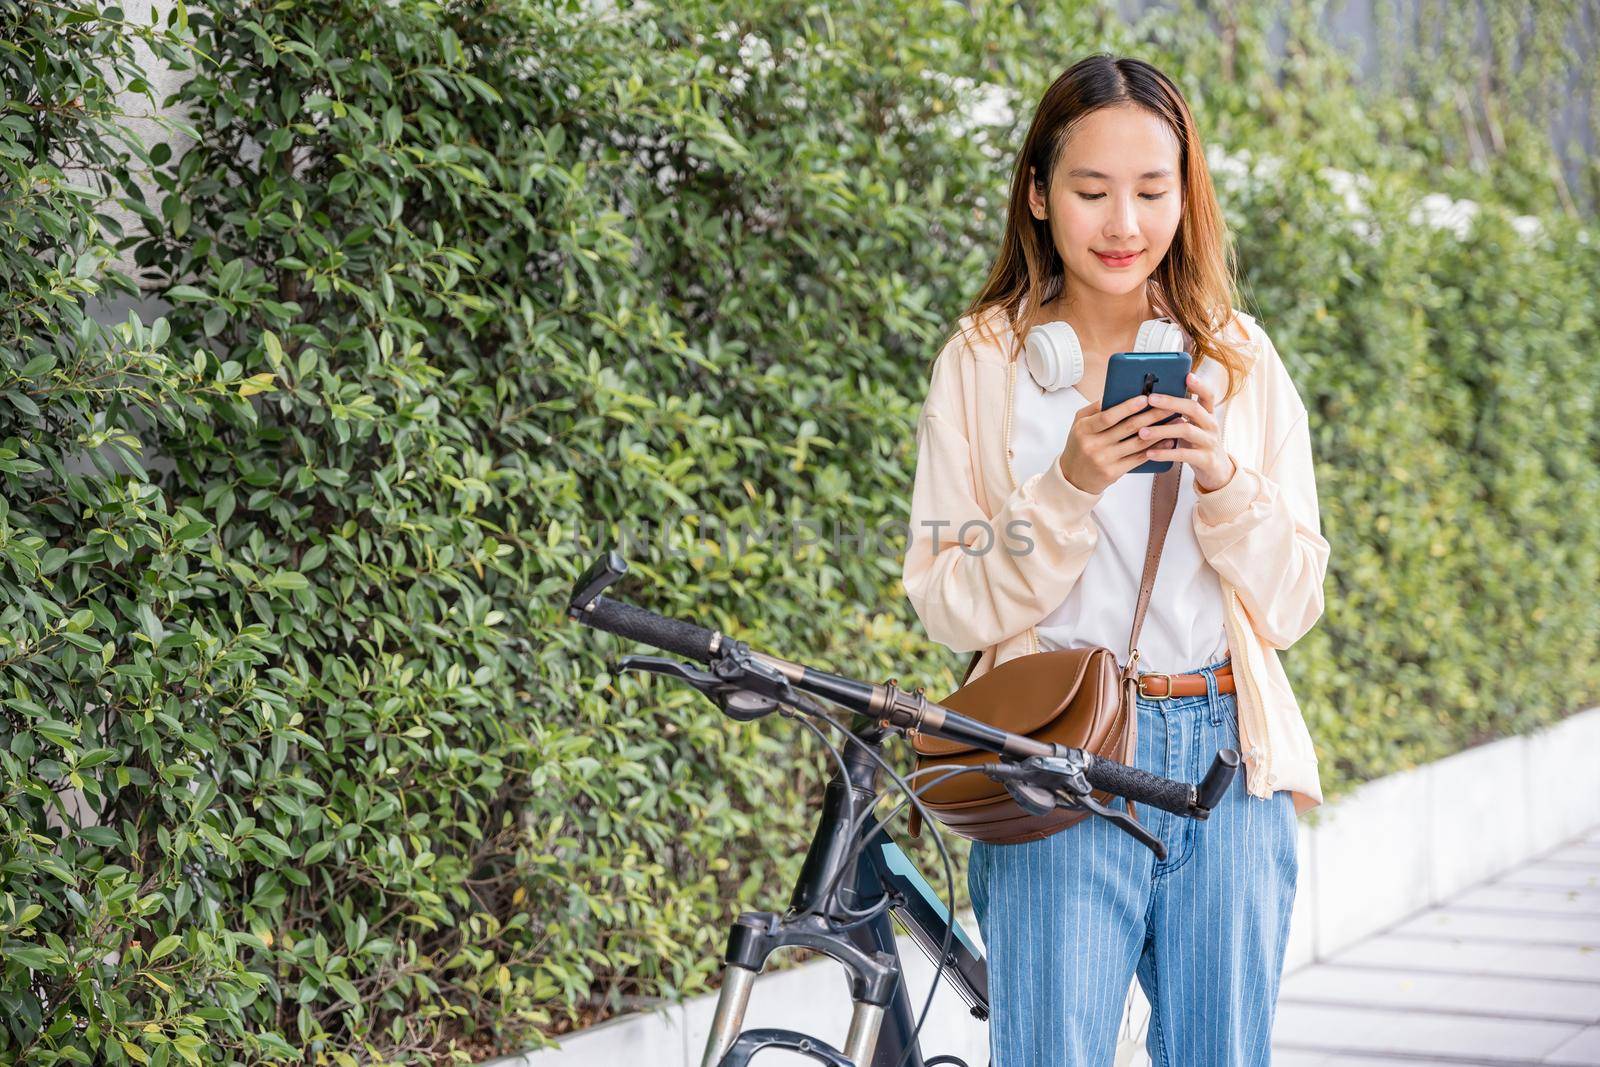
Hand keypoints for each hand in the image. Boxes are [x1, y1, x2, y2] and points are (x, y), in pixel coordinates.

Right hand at [1057, 392, 1179, 494]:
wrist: (1073, 478)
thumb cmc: (1079, 446)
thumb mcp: (1079, 424)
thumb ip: (1095, 409)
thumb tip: (1114, 393)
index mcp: (1084, 429)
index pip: (1108, 416)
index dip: (1128, 407)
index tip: (1145, 398)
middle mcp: (1093, 445)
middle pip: (1128, 428)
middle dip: (1151, 415)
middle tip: (1169, 406)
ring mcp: (1104, 460)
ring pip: (1137, 443)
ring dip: (1159, 432)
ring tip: (1175, 422)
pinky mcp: (1114, 472)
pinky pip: (1138, 458)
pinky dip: (1155, 449)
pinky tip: (1167, 441)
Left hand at [1139, 372, 1235, 490]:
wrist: (1217, 473)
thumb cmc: (1198, 445)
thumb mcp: (1193, 427)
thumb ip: (1181, 414)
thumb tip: (1154, 398)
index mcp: (1208, 415)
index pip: (1208, 395)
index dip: (1199, 384)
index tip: (1187, 375)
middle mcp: (1211, 426)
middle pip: (1193, 408)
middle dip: (1171, 402)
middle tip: (1150, 399)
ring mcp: (1210, 442)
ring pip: (1186, 430)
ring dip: (1162, 430)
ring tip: (1142, 432)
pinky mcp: (1206, 460)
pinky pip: (1184, 455)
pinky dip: (1165, 453)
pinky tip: (1150, 453)